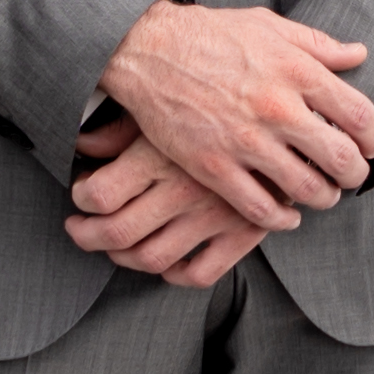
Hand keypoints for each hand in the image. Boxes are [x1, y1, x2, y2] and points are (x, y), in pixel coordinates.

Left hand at [66, 116, 268, 285]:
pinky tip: (168, 261)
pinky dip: (176, 274)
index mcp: (161, 152)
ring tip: (116, 246)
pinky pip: (200, 273)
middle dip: (87, 235)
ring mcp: (214, 214)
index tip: (80, 193)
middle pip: (116, 233)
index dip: (79, 198)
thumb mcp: (168, 103)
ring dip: (123, 258)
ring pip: (151, 257)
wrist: (294, 109)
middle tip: (79, 228)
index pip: (98, 194)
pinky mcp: (244, 232)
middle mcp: (183, 187)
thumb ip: (120, 129)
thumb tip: (82, 144)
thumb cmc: (223, 99)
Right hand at [96, 2, 373, 226]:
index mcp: (296, 71)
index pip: (360, 116)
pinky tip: (287, 215)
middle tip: (353, 176)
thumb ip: (318, 44)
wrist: (149, 50)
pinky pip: (260, 207)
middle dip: (355, 174)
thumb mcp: (270, 25)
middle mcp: (276, 107)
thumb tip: (358, 54)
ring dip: (324, 198)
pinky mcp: (213, 165)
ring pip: (306, 188)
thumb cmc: (211, 35)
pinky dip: (281, 219)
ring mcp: (244, 140)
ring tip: (323, 194)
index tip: (372, 147)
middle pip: (340, 158)